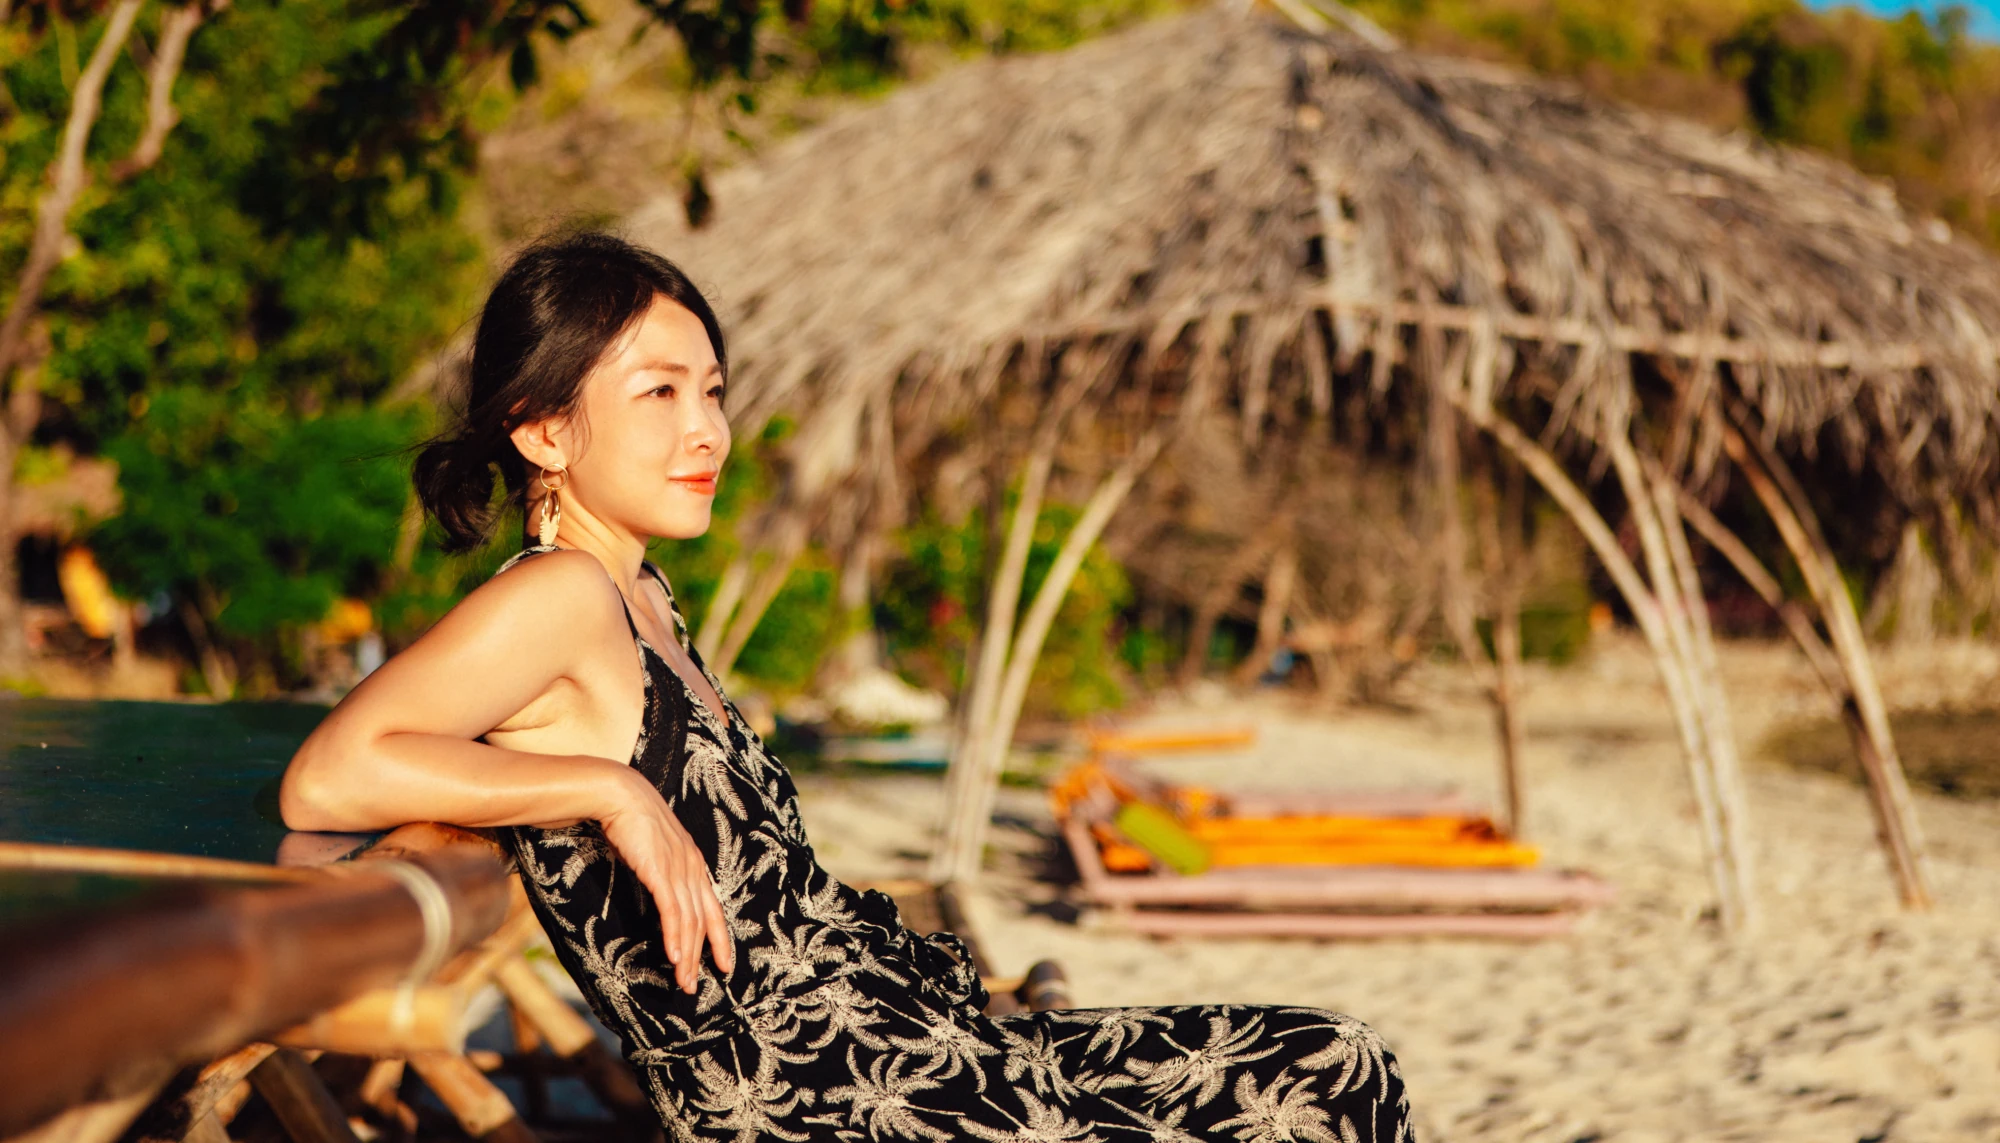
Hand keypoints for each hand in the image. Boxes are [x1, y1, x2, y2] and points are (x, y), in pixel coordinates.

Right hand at [596, 766, 735, 992]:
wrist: (619, 794)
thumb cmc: (631, 820)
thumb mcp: (654, 849)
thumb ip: (661, 868)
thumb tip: (659, 887)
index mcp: (694, 863)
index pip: (712, 908)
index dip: (719, 938)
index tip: (723, 964)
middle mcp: (693, 868)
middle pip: (703, 921)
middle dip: (702, 956)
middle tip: (695, 986)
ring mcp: (679, 870)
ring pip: (690, 921)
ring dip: (688, 955)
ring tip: (684, 981)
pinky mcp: (660, 872)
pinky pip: (672, 911)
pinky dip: (674, 936)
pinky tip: (675, 957)